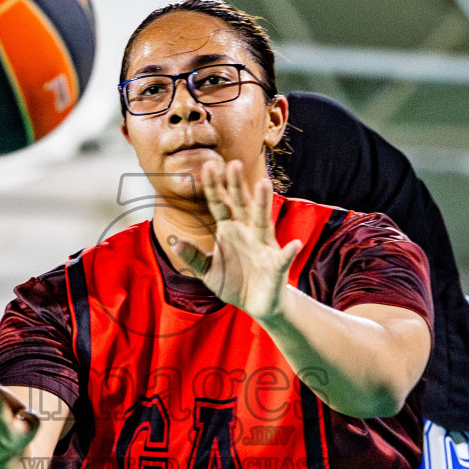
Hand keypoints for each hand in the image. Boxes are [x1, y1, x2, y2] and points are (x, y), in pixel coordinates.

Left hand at [174, 160, 302, 322]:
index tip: (208, 166)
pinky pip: (282, 258)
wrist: (257, 305)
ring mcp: (263, 246)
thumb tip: (174, 241)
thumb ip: (193, 257)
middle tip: (233, 163)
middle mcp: (247, 231)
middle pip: (242, 204)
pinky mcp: (276, 265)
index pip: (220, 203)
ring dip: (264, 203)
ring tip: (264, 184)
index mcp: (230, 229)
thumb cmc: (234, 283)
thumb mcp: (207, 271)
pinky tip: (294, 245)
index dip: (214, 186)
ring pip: (263, 221)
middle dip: (238, 185)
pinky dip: (289, 252)